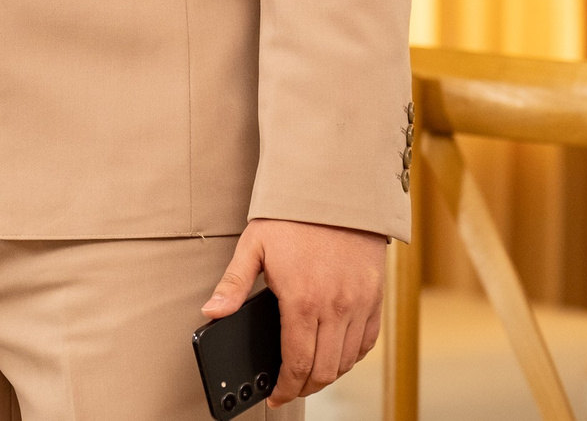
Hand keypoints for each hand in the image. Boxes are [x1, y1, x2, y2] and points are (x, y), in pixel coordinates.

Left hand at [203, 218, 386, 405]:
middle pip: (324, 370)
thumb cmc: (291, 217)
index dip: (285, 387)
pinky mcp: (374, 297)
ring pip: (347, 361)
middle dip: (305, 387)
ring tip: (309, 376)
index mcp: (301, 300)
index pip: (296, 362)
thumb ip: (232, 285)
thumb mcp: (252, 246)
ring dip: (329, 375)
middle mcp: (335, 307)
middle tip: (290, 390)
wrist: (335, 191)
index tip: (275, 396)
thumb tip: (211, 313)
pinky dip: (351, 357)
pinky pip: (367, 341)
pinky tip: (336, 356)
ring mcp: (359, 304)